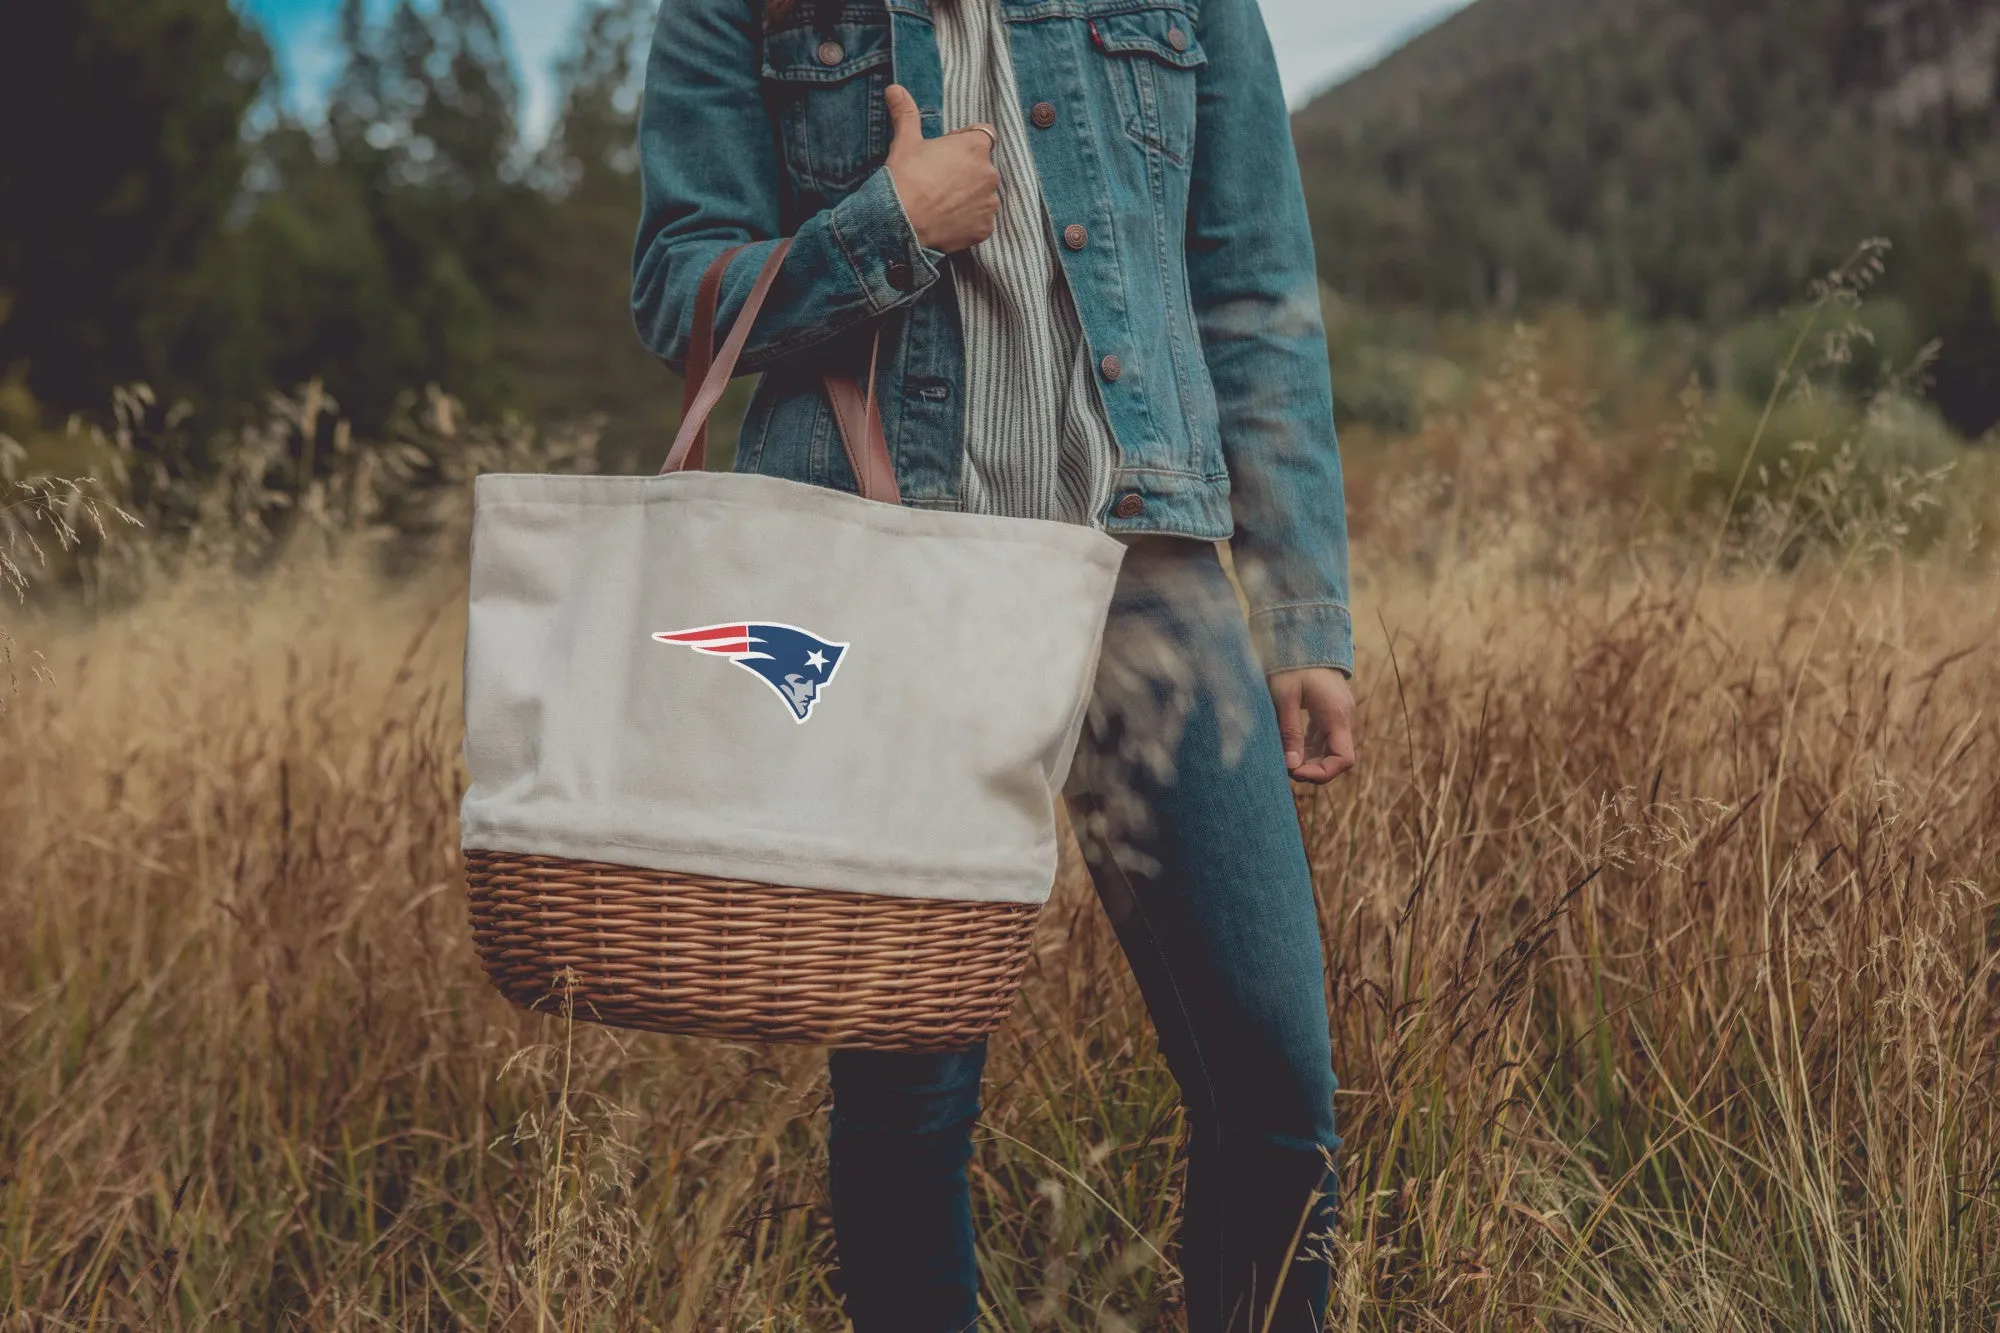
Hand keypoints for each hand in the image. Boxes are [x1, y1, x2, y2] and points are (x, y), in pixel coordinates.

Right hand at [883, 84, 998, 252]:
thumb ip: (906, 113)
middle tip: (938, 181)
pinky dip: (969, 220)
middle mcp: (989, 173)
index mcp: (975, 147)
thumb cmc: (905, 178)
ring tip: (942, 203)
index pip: (984, 135)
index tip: (946, 152)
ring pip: (983, 195)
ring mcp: (990, 203)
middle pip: (983, 167)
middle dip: (966, 172)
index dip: (965, 141)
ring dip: (969, 197)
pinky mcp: (986, 228)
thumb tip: (894, 88)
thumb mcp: (905, 142)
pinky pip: (981, 220)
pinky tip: (948, 220)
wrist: (901, 222)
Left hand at [1269, 668, 1356, 784]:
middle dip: (1313, 769)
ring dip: (1310, 759)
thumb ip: (1289, 731)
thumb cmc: (1292, 663)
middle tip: (1284, 769)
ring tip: (1284, 759)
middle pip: (1337, 757)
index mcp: (1336, 715)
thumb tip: (1291, 767)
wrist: (1304, 635)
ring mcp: (1339, 713)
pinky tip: (1290, 748)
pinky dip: (1309, 747)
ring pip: (1330, 748)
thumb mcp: (1285, 697)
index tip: (1295, 773)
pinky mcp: (1330, 710)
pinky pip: (1325, 736)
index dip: (1322, 774)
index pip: (1344, 759)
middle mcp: (1343, 717)